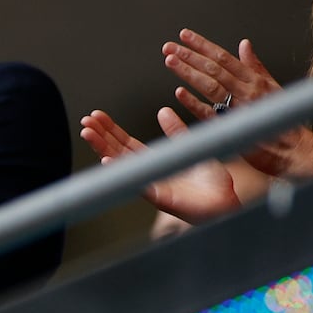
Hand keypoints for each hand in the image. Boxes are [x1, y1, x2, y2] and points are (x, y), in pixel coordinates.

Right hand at [80, 108, 239, 223]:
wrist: (226, 202)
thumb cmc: (212, 181)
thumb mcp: (190, 147)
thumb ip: (176, 131)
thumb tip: (163, 111)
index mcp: (154, 161)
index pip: (126, 144)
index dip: (111, 130)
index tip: (97, 116)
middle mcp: (148, 173)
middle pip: (118, 152)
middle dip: (100, 137)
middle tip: (86, 121)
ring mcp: (151, 185)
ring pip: (121, 166)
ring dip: (102, 149)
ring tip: (88, 134)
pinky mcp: (159, 197)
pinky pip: (136, 183)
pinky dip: (121, 172)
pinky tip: (107, 161)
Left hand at [163, 28, 312, 176]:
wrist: (297, 152)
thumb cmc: (285, 120)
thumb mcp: (273, 87)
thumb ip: (255, 66)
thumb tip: (244, 45)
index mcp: (254, 80)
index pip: (223, 57)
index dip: (203, 45)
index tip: (185, 35)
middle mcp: (247, 91)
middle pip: (214, 68)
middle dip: (190, 55)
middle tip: (169, 47)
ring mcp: (240, 110)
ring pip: (211, 86)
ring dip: (189, 72)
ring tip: (171, 61)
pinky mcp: (235, 129)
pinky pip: (211, 114)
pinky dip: (195, 103)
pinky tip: (179, 93)